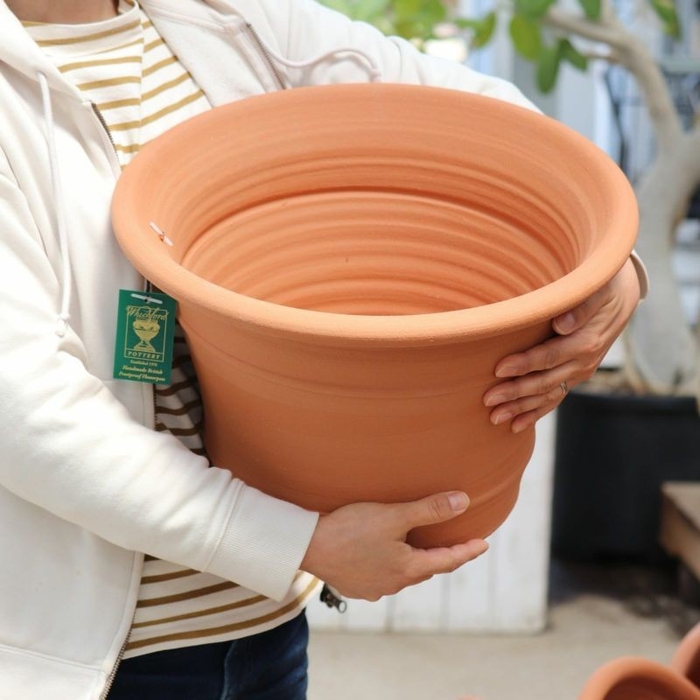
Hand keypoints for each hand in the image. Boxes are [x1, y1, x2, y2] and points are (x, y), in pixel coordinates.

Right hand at [300, 491, 487, 600]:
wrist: (308, 547)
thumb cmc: (351, 528)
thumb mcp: (394, 515)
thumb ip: (430, 510)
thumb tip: (464, 502)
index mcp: (408, 569)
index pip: (447, 560)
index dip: (467, 550)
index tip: (482, 544)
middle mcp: (394, 584)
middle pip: (426, 568)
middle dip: (441, 556)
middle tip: (453, 544)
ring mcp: (374, 588)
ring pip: (403, 574)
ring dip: (413, 561)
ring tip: (417, 547)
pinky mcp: (356, 586)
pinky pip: (382, 576)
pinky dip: (390, 565)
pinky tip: (383, 555)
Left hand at [482, 257, 640, 432]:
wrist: (620, 294)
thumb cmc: (601, 284)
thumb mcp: (597, 288)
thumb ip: (581, 306)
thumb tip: (561, 324)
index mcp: (585, 342)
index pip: (549, 356)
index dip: (524, 363)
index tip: (499, 368)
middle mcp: (583, 362)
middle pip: (544, 381)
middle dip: (515, 392)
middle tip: (487, 399)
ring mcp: (578, 372)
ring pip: (546, 395)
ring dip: (520, 408)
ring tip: (494, 417)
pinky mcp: (573, 376)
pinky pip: (553, 399)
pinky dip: (535, 413)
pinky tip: (516, 426)